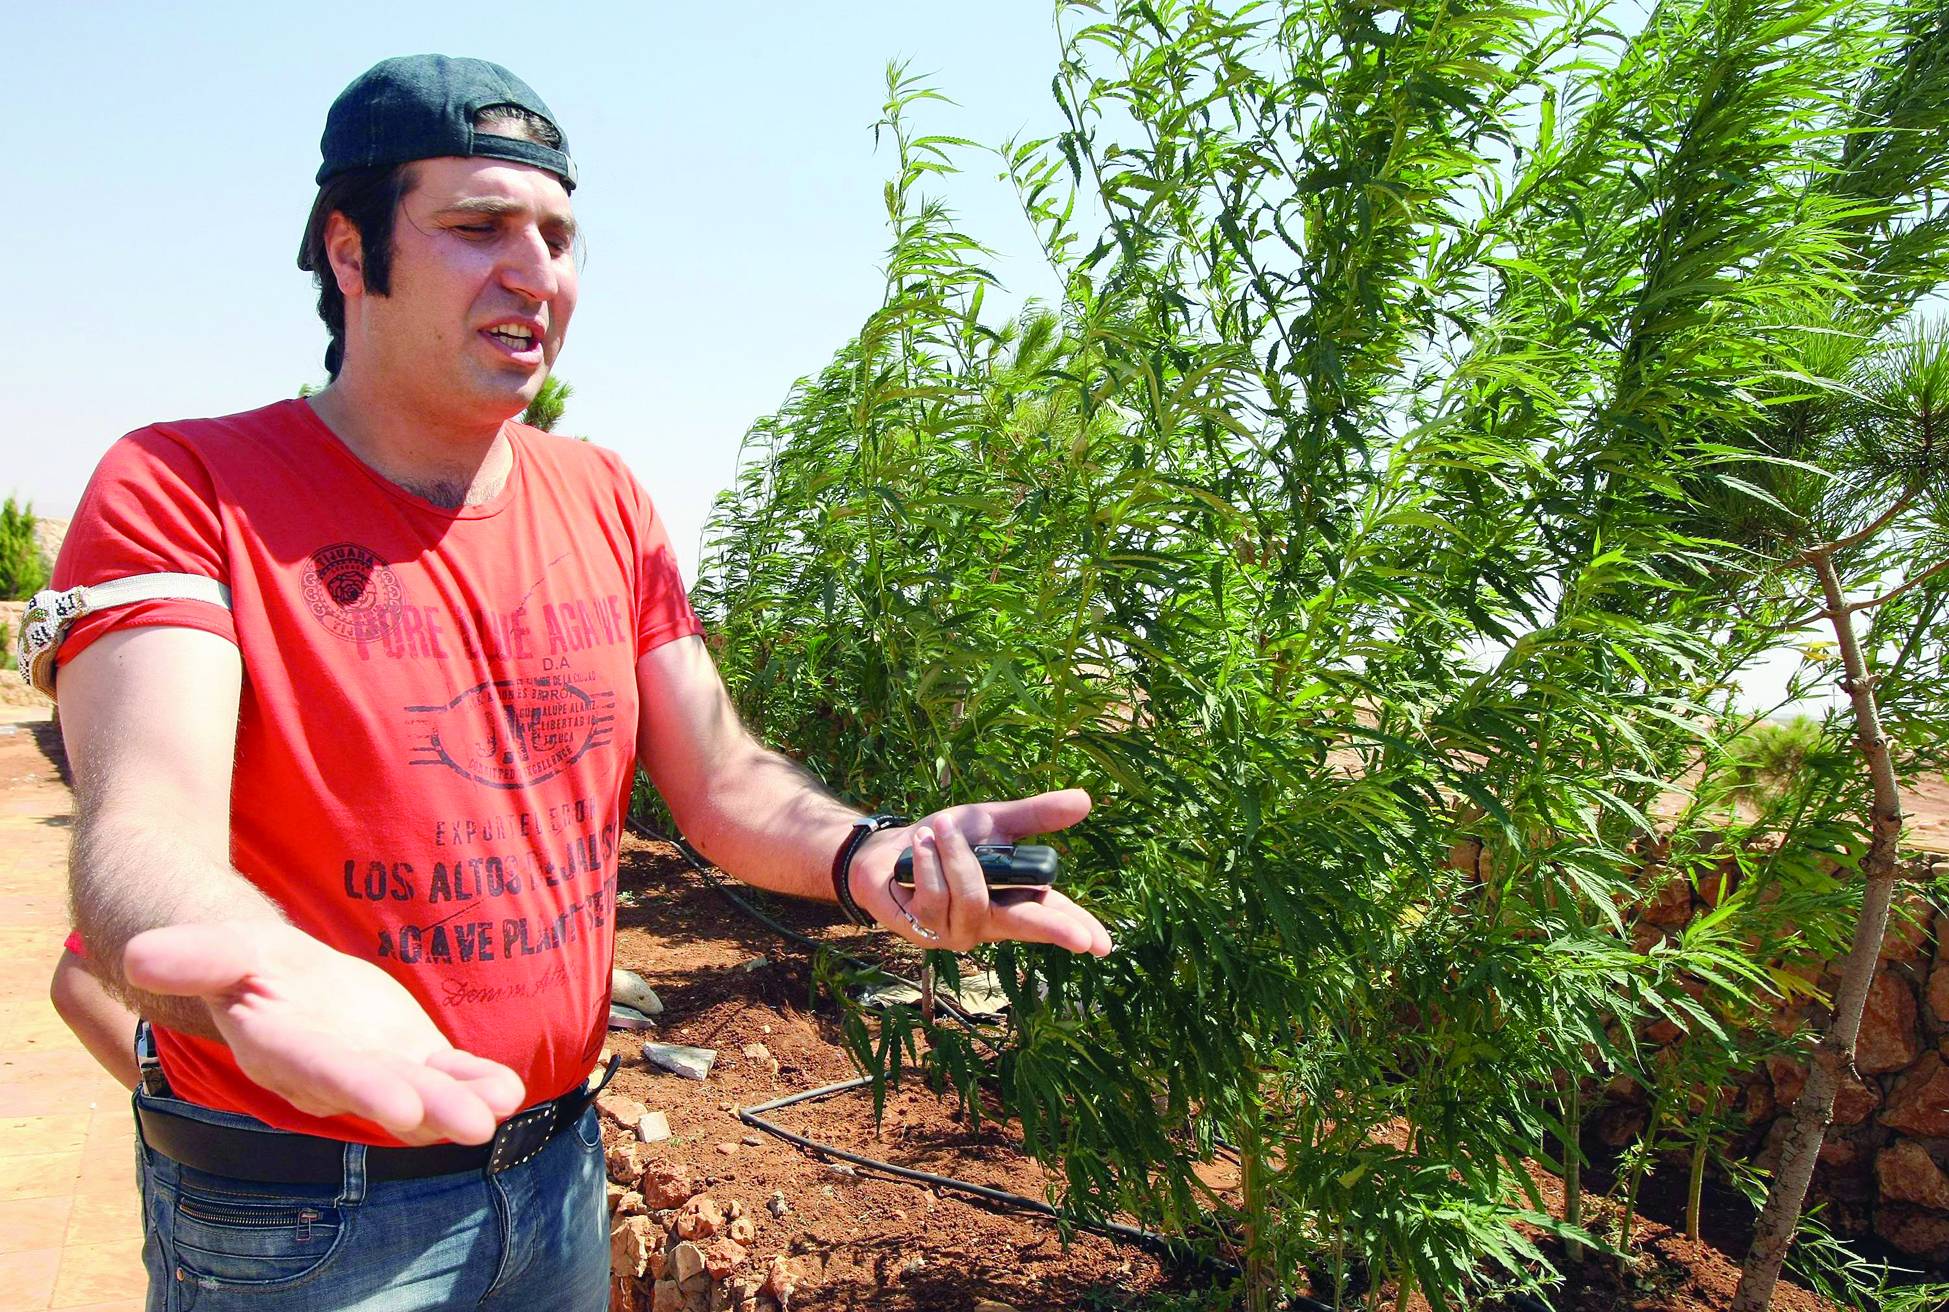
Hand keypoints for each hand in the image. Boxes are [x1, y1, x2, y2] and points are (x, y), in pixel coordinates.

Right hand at [123, 921, 525, 1144]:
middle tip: (475, 1125)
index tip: (402, 1108)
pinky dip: (478, 1079)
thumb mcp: (222, 949)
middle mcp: (331, 1072)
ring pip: (422, 1090)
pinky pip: (447, 1071)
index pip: (322, 1072)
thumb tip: (133, 957)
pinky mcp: (408, 1056)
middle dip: (428, 1110)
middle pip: (381, 1092)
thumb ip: (191, 957)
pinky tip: (511, 1088)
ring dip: (462, 1103)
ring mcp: (375, 1068)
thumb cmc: (245, 964)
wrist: (279, 977)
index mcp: (283, 1047)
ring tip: (502, 1108)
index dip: (360, 1089)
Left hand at [847, 788, 1113, 956]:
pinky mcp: (923, 929)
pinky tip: (919, 846)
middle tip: (1080, 939)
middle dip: (1053, 929)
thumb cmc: (945, 843)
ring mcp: (956, 931)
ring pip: (970, 896)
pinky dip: (927, 859)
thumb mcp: (992, 822)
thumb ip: (1035, 816)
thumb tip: (1085, 801)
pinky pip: (934, 892)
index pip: (1052, 916)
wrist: (888, 851)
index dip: (1077, 928)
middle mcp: (989, 923)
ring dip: (954, 853)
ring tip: (938, 829)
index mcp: (1013, 899)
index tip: (1103, 944)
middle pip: (1026, 927)